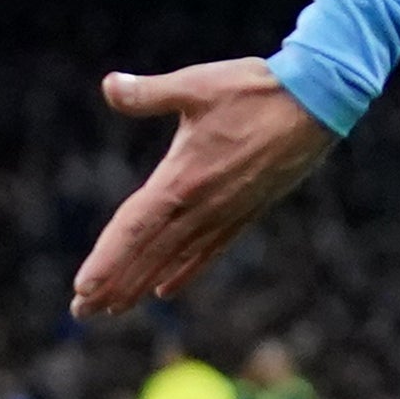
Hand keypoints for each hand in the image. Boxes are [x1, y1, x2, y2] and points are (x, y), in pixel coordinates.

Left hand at [70, 59, 335, 315]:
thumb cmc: (254, 89)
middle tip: (82, 313)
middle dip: (114, 285)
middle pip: (148, 255)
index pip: (134, 229)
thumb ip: (148, 92)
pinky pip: (208, 252)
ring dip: (141, 285)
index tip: (83, 290)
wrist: (317, 102)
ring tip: (113, 309)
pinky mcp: (244, 212)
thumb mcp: (195, 85)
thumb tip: (109, 85)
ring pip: (174, 260)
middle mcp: (201, 207)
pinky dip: (184, 272)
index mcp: (182, 179)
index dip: (107, 260)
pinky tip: (166, 290)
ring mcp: (225, 214)